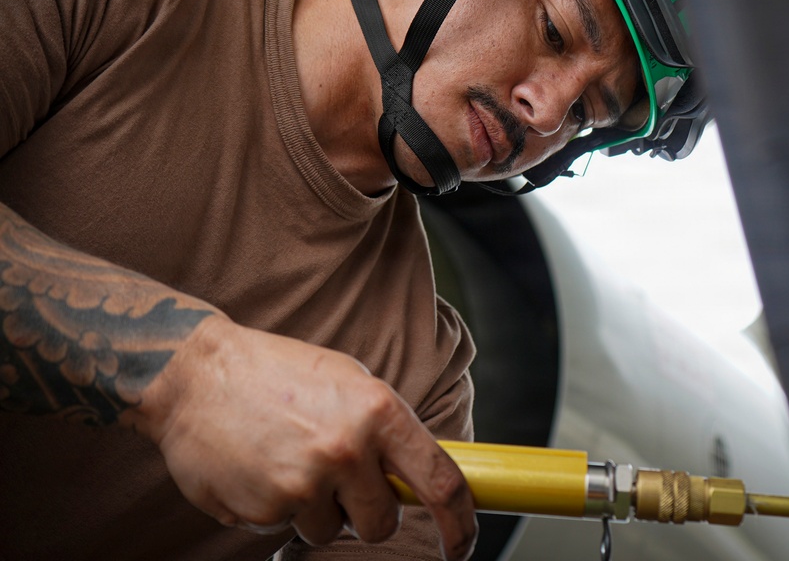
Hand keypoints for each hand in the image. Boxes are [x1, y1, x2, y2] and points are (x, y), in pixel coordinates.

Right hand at [130, 316, 476, 559]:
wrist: (197, 374)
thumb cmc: (277, 373)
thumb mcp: (347, 381)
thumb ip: (385, 429)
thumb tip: (421, 475)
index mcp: (379, 411)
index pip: (441, 481)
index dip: (461, 522)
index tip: (463, 542)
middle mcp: (348, 449)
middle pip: (383, 522)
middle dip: (366, 512)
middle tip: (337, 477)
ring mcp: (306, 483)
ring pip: (332, 530)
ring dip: (317, 508)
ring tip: (288, 459)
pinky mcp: (265, 509)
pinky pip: (287, 528)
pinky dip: (277, 507)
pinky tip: (260, 467)